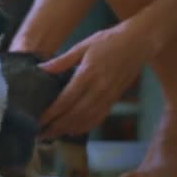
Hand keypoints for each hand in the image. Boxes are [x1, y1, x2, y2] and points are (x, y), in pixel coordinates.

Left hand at [38, 21, 147, 138]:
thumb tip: (41, 69)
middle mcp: (99, 88)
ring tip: (52, 135)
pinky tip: (72, 131)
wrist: (139, 43)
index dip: (51, 113)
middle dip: (56, 126)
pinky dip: (84, 127)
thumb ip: (62, 61)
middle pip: (75, 114)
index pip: (66, 99)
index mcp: (88, 73)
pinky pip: (98, 118)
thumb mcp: (83, 45)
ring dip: (68, 130)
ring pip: (86, 119)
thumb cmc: (108, 41)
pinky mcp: (114, 99)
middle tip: (40, 134)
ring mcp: (108, 96)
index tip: (37, 120)